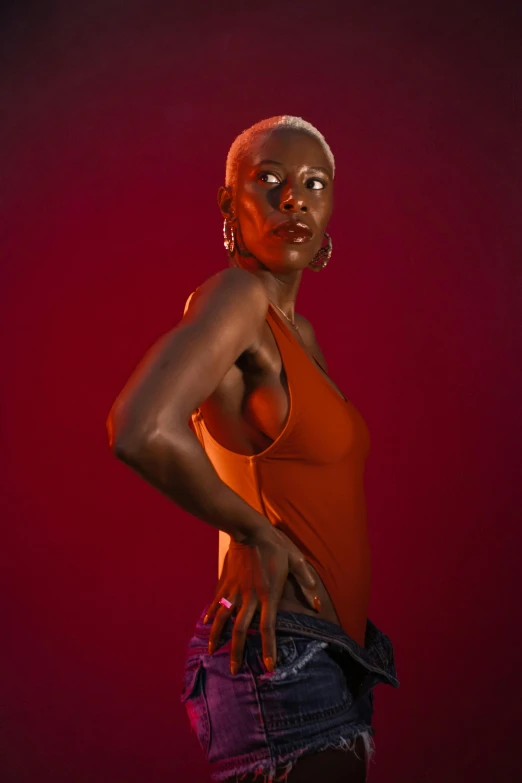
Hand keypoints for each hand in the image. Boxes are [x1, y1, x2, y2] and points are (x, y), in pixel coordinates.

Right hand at [203, 526, 320, 674]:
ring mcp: (235, 590)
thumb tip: (318, 604)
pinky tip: (204, 624)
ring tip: (212, 652)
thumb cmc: (276, 545)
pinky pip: (217, 602)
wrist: (249, 529)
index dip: (269, 649)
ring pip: (223, 619)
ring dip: (217, 637)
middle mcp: (250, 597)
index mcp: (269, 594)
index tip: (268, 667)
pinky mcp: (226, 583)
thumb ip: (306, 583)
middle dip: (237, 652)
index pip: (269, 627)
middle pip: (242, 630)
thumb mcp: (296, 561)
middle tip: (234, 670)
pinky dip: (210, 614)